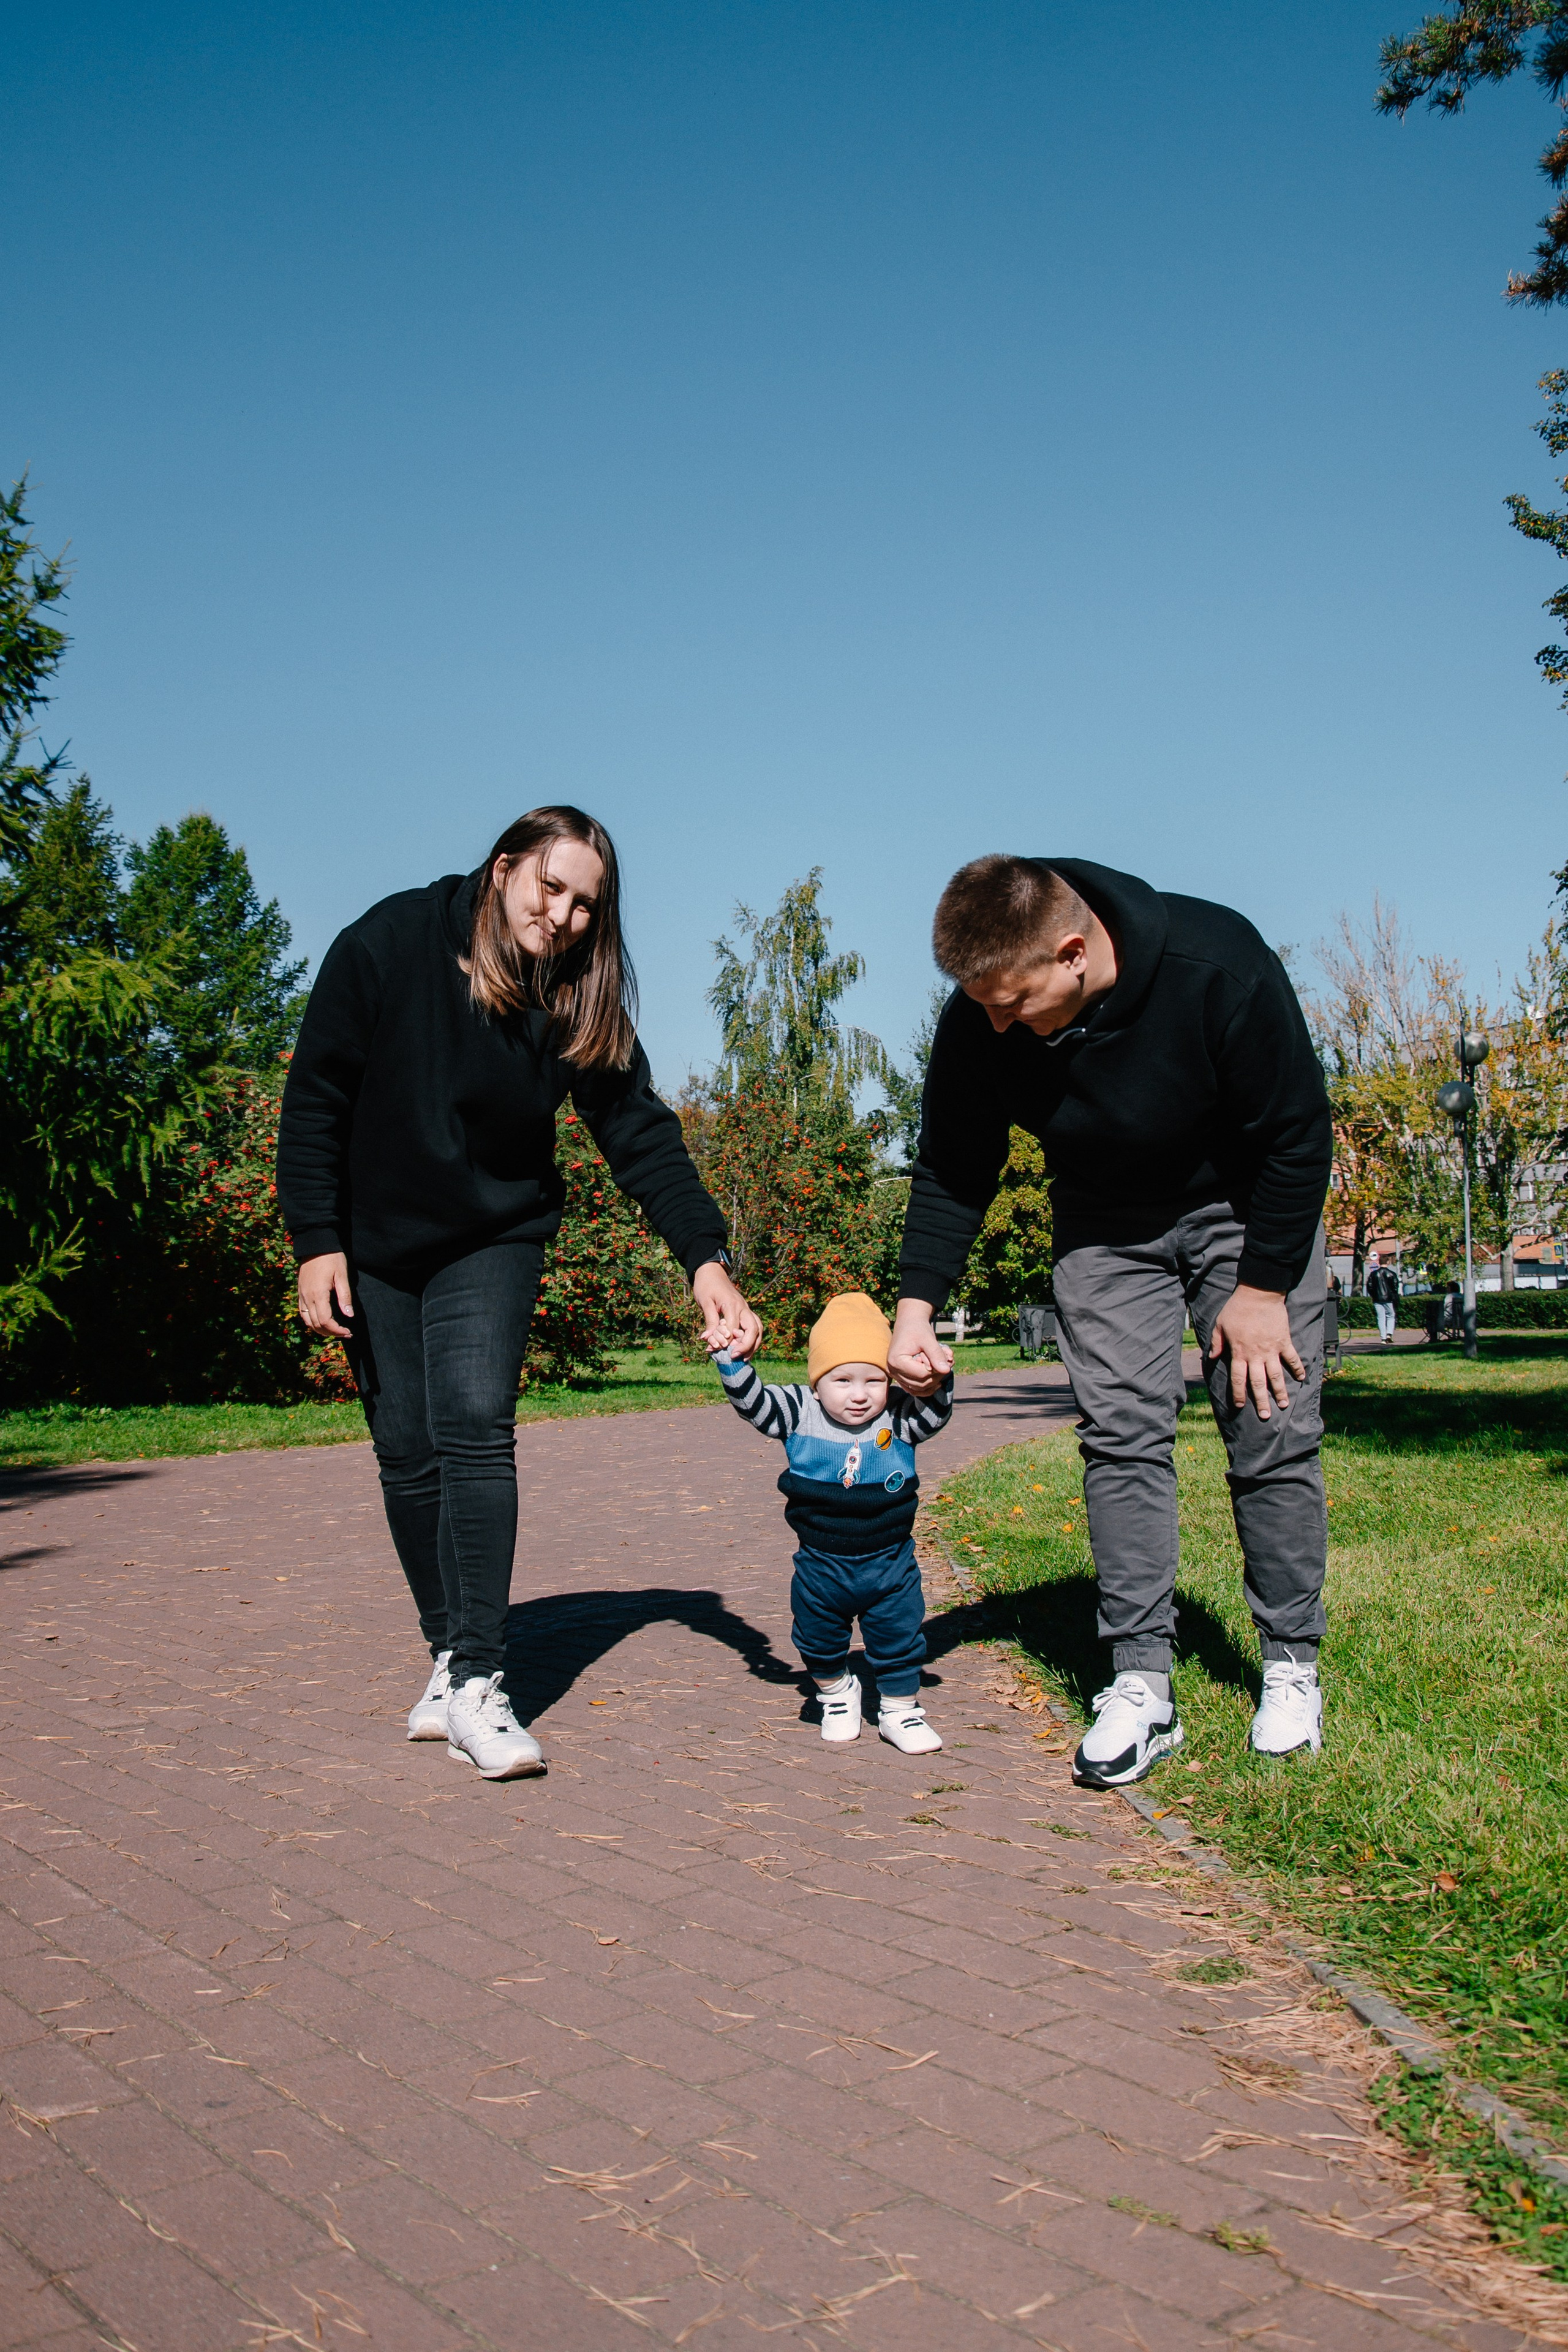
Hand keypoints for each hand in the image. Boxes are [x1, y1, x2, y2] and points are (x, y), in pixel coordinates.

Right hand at [298, 1251, 354, 1339]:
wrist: (315, 1244)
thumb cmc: (332, 1258)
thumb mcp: (342, 1275)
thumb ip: (345, 1296)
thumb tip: (349, 1315)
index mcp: (318, 1294)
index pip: (325, 1321)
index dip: (337, 1330)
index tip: (348, 1332)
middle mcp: (307, 1297)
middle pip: (316, 1324)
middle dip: (330, 1332)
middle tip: (345, 1333)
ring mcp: (301, 1295)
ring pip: (307, 1321)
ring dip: (320, 1329)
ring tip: (335, 1330)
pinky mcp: (300, 1292)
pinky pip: (303, 1313)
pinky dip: (312, 1321)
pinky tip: (322, 1321)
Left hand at [692, 1262, 761, 1359]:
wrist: (712, 1272)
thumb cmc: (706, 1286)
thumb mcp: (704, 1302)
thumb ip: (709, 1320)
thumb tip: (707, 1339)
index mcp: (732, 1304)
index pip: (733, 1327)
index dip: (726, 1341)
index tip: (715, 1350)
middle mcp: (743, 1307)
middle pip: (753, 1328)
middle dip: (746, 1345)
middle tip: (735, 1356)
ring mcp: (746, 1309)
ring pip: (758, 1328)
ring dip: (753, 1344)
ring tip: (744, 1357)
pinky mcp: (746, 1311)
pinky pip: (755, 1326)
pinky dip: (753, 1338)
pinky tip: (746, 1349)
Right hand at [888, 1298, 952, 1397]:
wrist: (909, 1323)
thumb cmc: (917, 1329)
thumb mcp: (928, 1339)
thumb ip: (937, 1354)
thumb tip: (946, 1370)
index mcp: (896, 1361)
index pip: (922, 1374)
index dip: (936, 1368)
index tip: (943, 1355)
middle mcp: (893, 1371)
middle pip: (921, 1383)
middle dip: (938, 1374)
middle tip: (948, 1360)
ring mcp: (896, 1375)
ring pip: (919, 1389)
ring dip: (935, 1380)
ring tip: (943, 1366)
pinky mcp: (901, 1377)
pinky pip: (915, 1389)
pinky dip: (927, 1387)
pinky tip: (938, 1381)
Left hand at [1208, 1282, 1302, 1417]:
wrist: (1259, 1294)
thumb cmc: (1237, 1308)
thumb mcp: (1220, 1325)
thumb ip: (1217, 1343)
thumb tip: (1212, 1358)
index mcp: (1239, 1353)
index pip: (1238, 1379)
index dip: (1238, 1394)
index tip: (1240, 1406)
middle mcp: (1256, 1355)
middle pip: (1258, 1383)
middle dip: (1262, 1401)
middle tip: (1265, 1416)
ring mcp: (1272, 1350)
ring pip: (1276, 1376)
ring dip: (1280, 1391)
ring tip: (1284, 1404)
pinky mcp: (1284, 1342)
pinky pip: (1292, 1358)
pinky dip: (1298, 1369)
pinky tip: (1302, 1379)